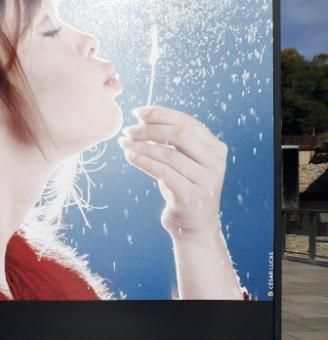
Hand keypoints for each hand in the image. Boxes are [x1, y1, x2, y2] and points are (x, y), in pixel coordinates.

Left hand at [119, 105, 227, 241]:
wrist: (194, 227)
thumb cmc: (184, 189)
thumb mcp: (181, 162)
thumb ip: (170, 142)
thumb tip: (141, 120)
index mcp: (215, 148)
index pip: (188, 122)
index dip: (161, 114)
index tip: (138, 112)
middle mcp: (215, 162)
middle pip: (179, 134)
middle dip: (150, 129)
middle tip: (128, 130)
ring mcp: (205, 180)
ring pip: (169, 154)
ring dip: (142, 146)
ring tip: (124, 143)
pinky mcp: (191, 196)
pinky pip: (163, 173)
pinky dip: (143, 162)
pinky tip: (130, 156)